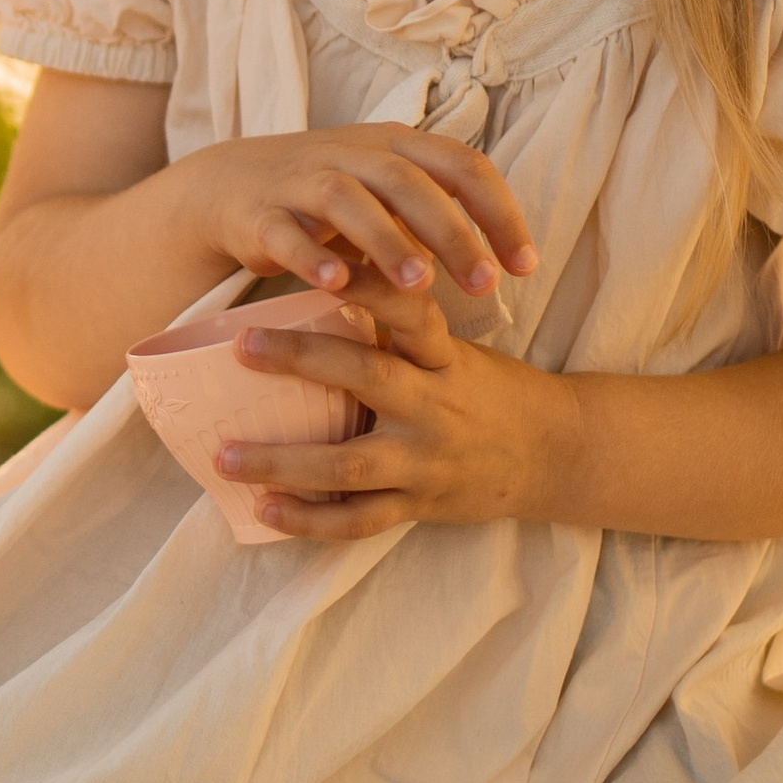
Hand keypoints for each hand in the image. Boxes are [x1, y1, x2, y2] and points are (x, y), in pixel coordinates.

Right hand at [190, 125, 536, 306]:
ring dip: (386, 241)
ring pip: (349, 200)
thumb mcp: (389, 190)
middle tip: (485, 285)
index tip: (525, 268)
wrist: (230, 186)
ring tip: (419, 286)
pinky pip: (285, 231)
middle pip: (409, 183)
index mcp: (396, 145)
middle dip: (451, 234)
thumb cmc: (330, 196)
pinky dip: (310, 256)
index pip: (462, 165)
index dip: (499, 214)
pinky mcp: (261, 214)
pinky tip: (335, 284)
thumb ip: (441, 210)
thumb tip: (509, 254)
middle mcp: (353, 155)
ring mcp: (303, 181)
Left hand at [216, 272, 571, 539]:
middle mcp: (436, 406)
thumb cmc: (489, 390)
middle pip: (368, 377)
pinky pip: (360, 519)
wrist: (557, 455)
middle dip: (302, 360)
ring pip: (351, 465)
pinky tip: (265, 510)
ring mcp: (427, 462)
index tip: (318, 263)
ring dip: (284, 462)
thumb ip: (399, 329)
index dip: (366, 283)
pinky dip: (310, 519)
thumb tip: (324, 276)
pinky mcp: (420, 505)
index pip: (408, 309)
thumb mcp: (454, 349)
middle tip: (241, 346)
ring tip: (225, 456)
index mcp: (444, 357)